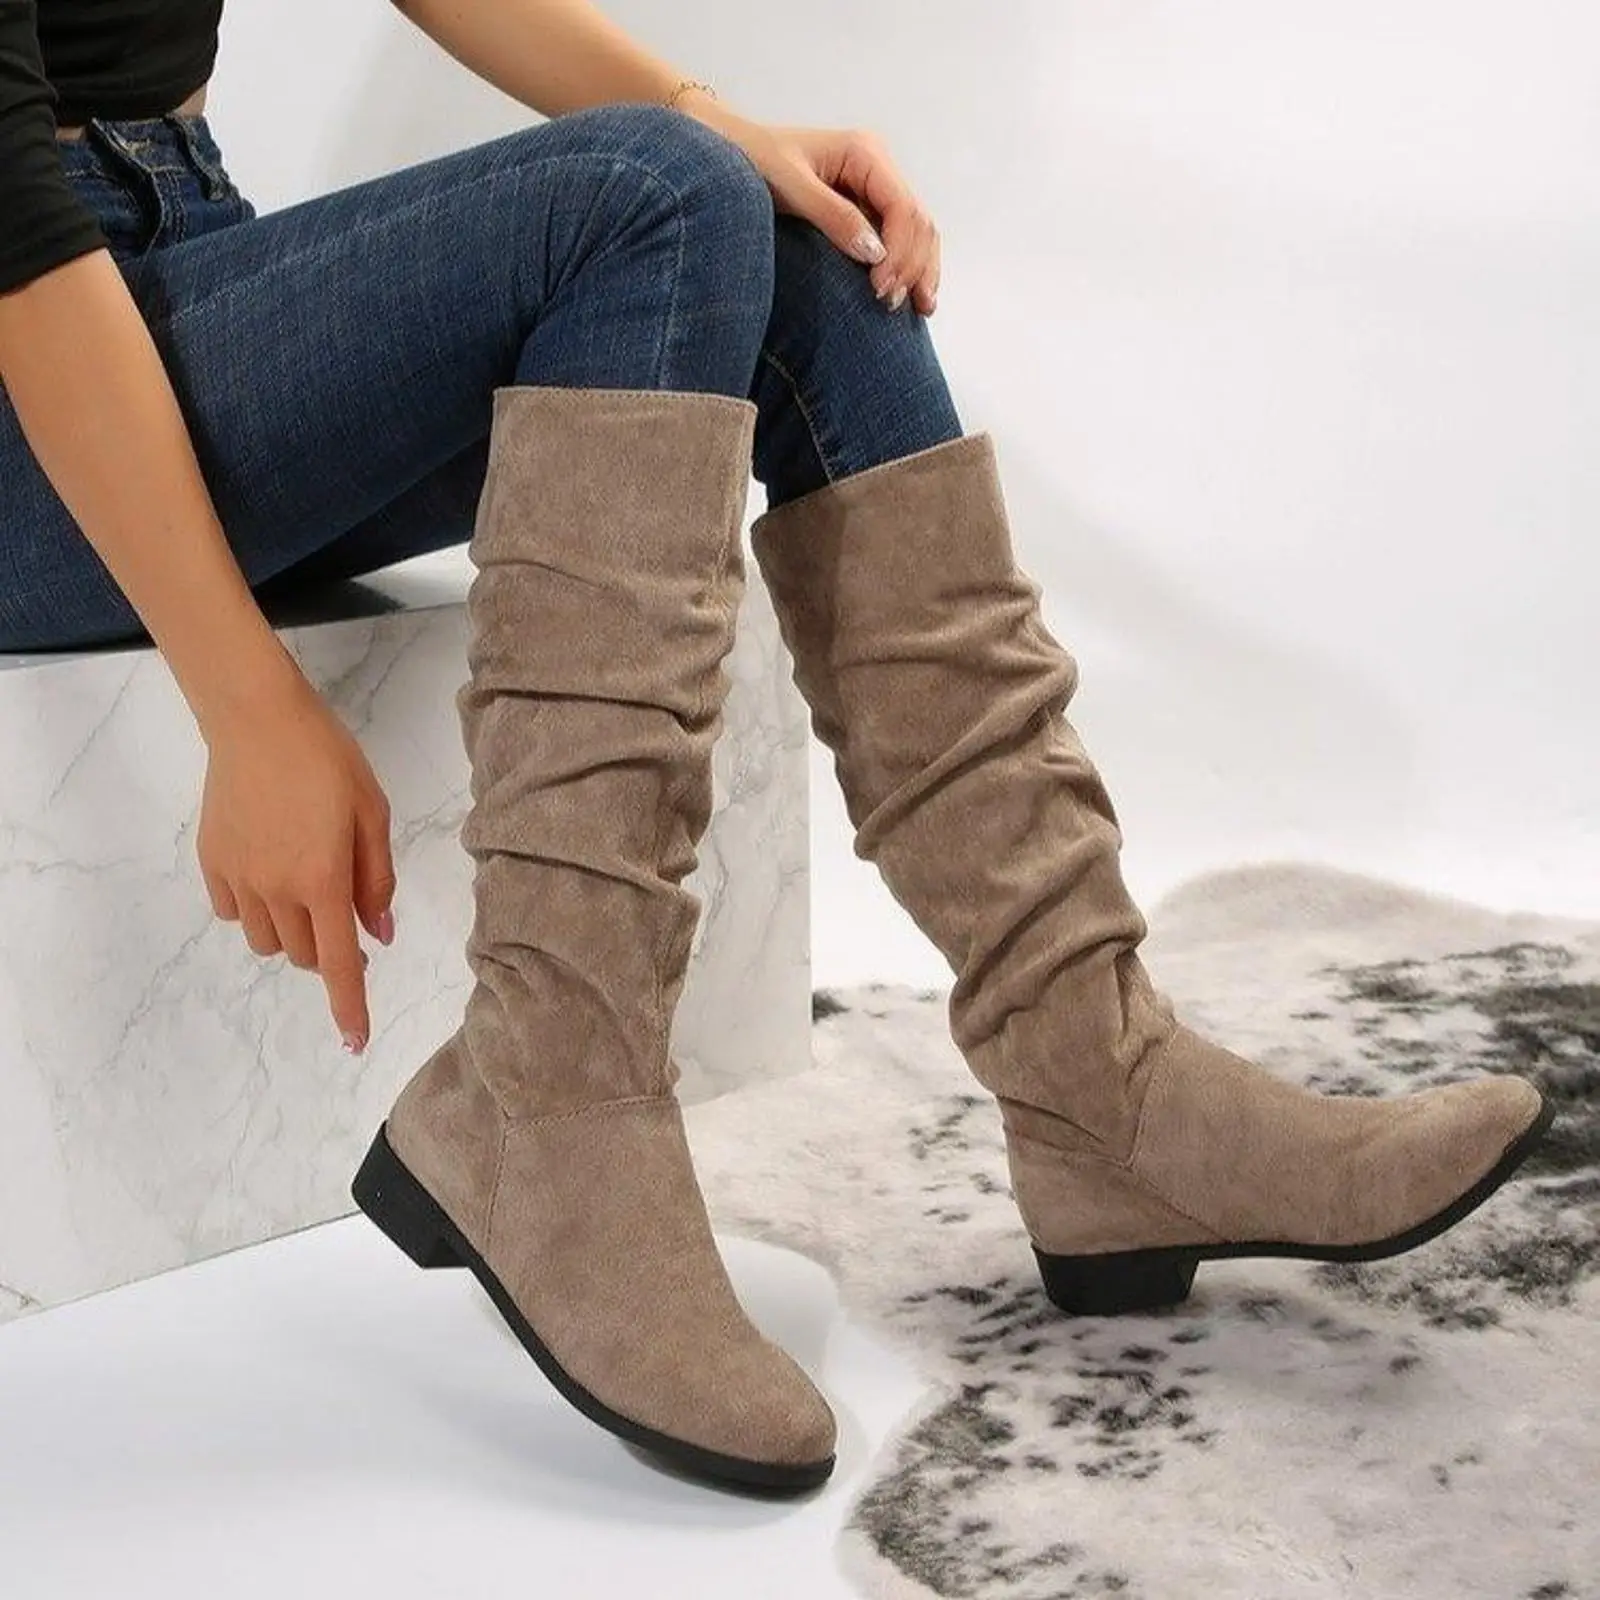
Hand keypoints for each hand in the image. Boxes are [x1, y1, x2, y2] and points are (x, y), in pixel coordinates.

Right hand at [197, 668, 396, 1053]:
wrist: (256, 719)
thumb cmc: (328, 760)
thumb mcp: (372, 813)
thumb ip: (377, 880)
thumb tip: (379, 935)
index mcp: (323, 880)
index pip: (340, 963)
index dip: (349, 1006)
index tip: (355, 1041)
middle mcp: (276, 889)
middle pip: (303, 955)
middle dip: (327, 947)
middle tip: (340, 901)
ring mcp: (238, 878)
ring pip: (266, 941)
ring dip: (291, 931)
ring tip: (302, 881)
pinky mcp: (210, 862)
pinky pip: (232, 913)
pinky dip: (253, 910)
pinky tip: (266, 871)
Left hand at [682, 100, 940, 315]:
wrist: (731, 150)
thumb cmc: (753, 160)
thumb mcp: (789, 185)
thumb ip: (832, 216)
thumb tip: (875, 253)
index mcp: (864, 152)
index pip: (902, 207)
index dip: (899, 251)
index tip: (879, 289)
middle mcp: (878, 166)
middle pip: (917, 221)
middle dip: (913, 265)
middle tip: (891, 305)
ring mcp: (876, 187)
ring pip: (918, 231)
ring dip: (921, 269)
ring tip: (918, 309)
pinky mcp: (867, 207)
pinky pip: (902, 238)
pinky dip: (911, 266)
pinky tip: (914, 296)